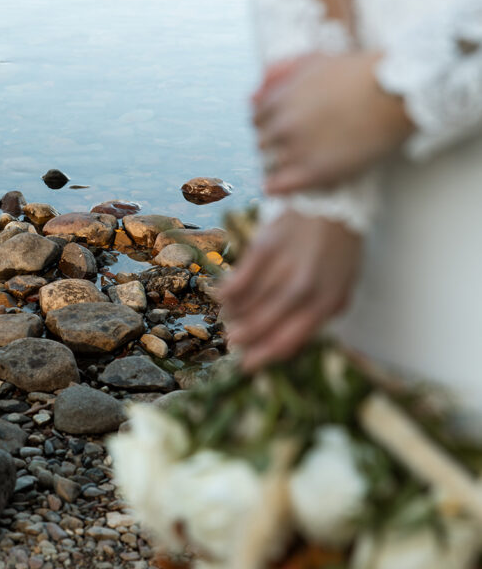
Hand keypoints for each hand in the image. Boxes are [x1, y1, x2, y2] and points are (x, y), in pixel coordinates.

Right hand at [219, 211, 361, 371]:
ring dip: (234, 318)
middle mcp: (303, 289)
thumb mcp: (344, 285)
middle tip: (233, 344)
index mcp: (325, 303)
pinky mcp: (264, 248)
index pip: (288, 340)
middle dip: (244, 340)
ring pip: (248, 305)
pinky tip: (223, 298)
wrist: (335, 203)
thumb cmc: (340, 248)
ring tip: (230, 321)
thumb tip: (292, 338)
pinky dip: (227, 293)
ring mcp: (282, 268)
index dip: (264, 357)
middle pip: (263, 326)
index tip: (248, 365)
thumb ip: (322, 313)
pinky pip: (238, 280)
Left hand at [254, 51, 412, 194]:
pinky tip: (276, 187)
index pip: (257, 119)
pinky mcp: (316, 172)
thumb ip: (278, 74)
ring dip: (278, 165)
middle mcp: (283, 125)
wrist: (394, 94)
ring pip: (270, 164)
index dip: (269, 124)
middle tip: (292, 147)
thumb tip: (250, 97)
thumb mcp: (314, 60)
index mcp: (280, 99)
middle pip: (262, 143)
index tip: (282, 129)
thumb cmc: (359, 73)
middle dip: (273, 144)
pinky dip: (276, 188)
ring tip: (294, 165)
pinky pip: (280, 187)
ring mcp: (298, 150)